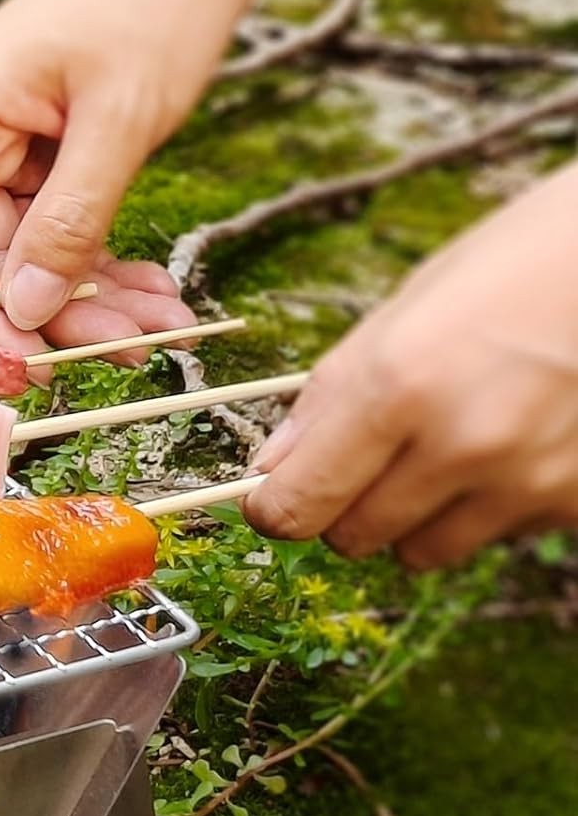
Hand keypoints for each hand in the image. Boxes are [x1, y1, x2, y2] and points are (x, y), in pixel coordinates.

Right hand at [0, 0, 297, 361]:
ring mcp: (17, 144)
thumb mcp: (118, 121)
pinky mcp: (59, 149)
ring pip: (37, 255)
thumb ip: (68, 223)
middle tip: (126, 348)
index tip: (31, 360)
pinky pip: (69, 228)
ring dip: (95, 297)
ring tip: (161, 325)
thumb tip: (25, 311)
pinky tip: (154, 291)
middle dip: (57, 312)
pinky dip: (109, 264)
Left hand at [244, 162, 577, 568]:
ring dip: (412, 517)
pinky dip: (486, 506)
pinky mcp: (575, 501)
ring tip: (445, 446)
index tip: (269, 500)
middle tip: (367, 458)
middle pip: (352, 538)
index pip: (299, 504)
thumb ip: (329, 396)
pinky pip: (493, 536)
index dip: (274, 509)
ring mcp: (526, 480)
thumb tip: (268, 467)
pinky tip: (513, 441)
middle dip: (342, 508)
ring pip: (419, 552)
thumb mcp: (406, 308)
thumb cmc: (518, 263)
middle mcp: (461, 445)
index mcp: (399, 386)